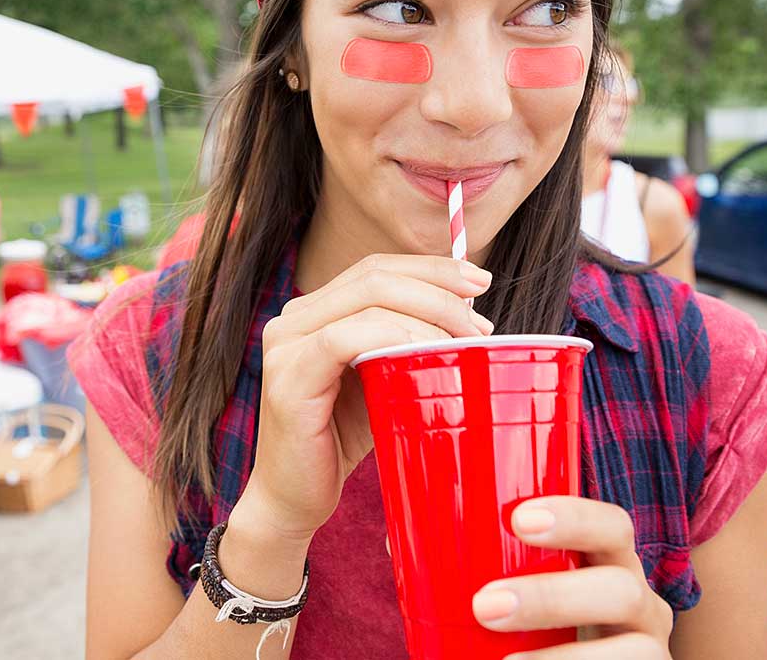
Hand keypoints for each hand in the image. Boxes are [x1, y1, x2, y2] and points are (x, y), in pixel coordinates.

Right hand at [243, 254, 492, 541]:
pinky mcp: (288, 378)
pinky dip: (392, 337)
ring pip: (366, 299)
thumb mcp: (379, 381)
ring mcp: (285, 345)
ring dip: (427, 315)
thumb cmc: (340, 442)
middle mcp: (292, 319)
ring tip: (465, 343)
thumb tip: (472, 323)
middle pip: (374, 275)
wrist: (294, 499)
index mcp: (313, 312)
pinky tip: (424, 352)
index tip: (479, 283)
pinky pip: (343, 339)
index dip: (430, 268)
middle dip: (438, 289)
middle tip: (481, 323)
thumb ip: (405, 347)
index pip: (375, 268)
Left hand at [472, 497, 673, 658]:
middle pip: (621, 588)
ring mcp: (647, 650)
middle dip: (553, 596)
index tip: (518, 518)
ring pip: (633, 653)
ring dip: (564, 657)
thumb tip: (398, 541)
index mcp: (609, 561)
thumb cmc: (538, 623)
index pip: (612, 524)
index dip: (575, 516)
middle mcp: (640, 601)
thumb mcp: (522, 586)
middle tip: (485, 605)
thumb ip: (477, 563)